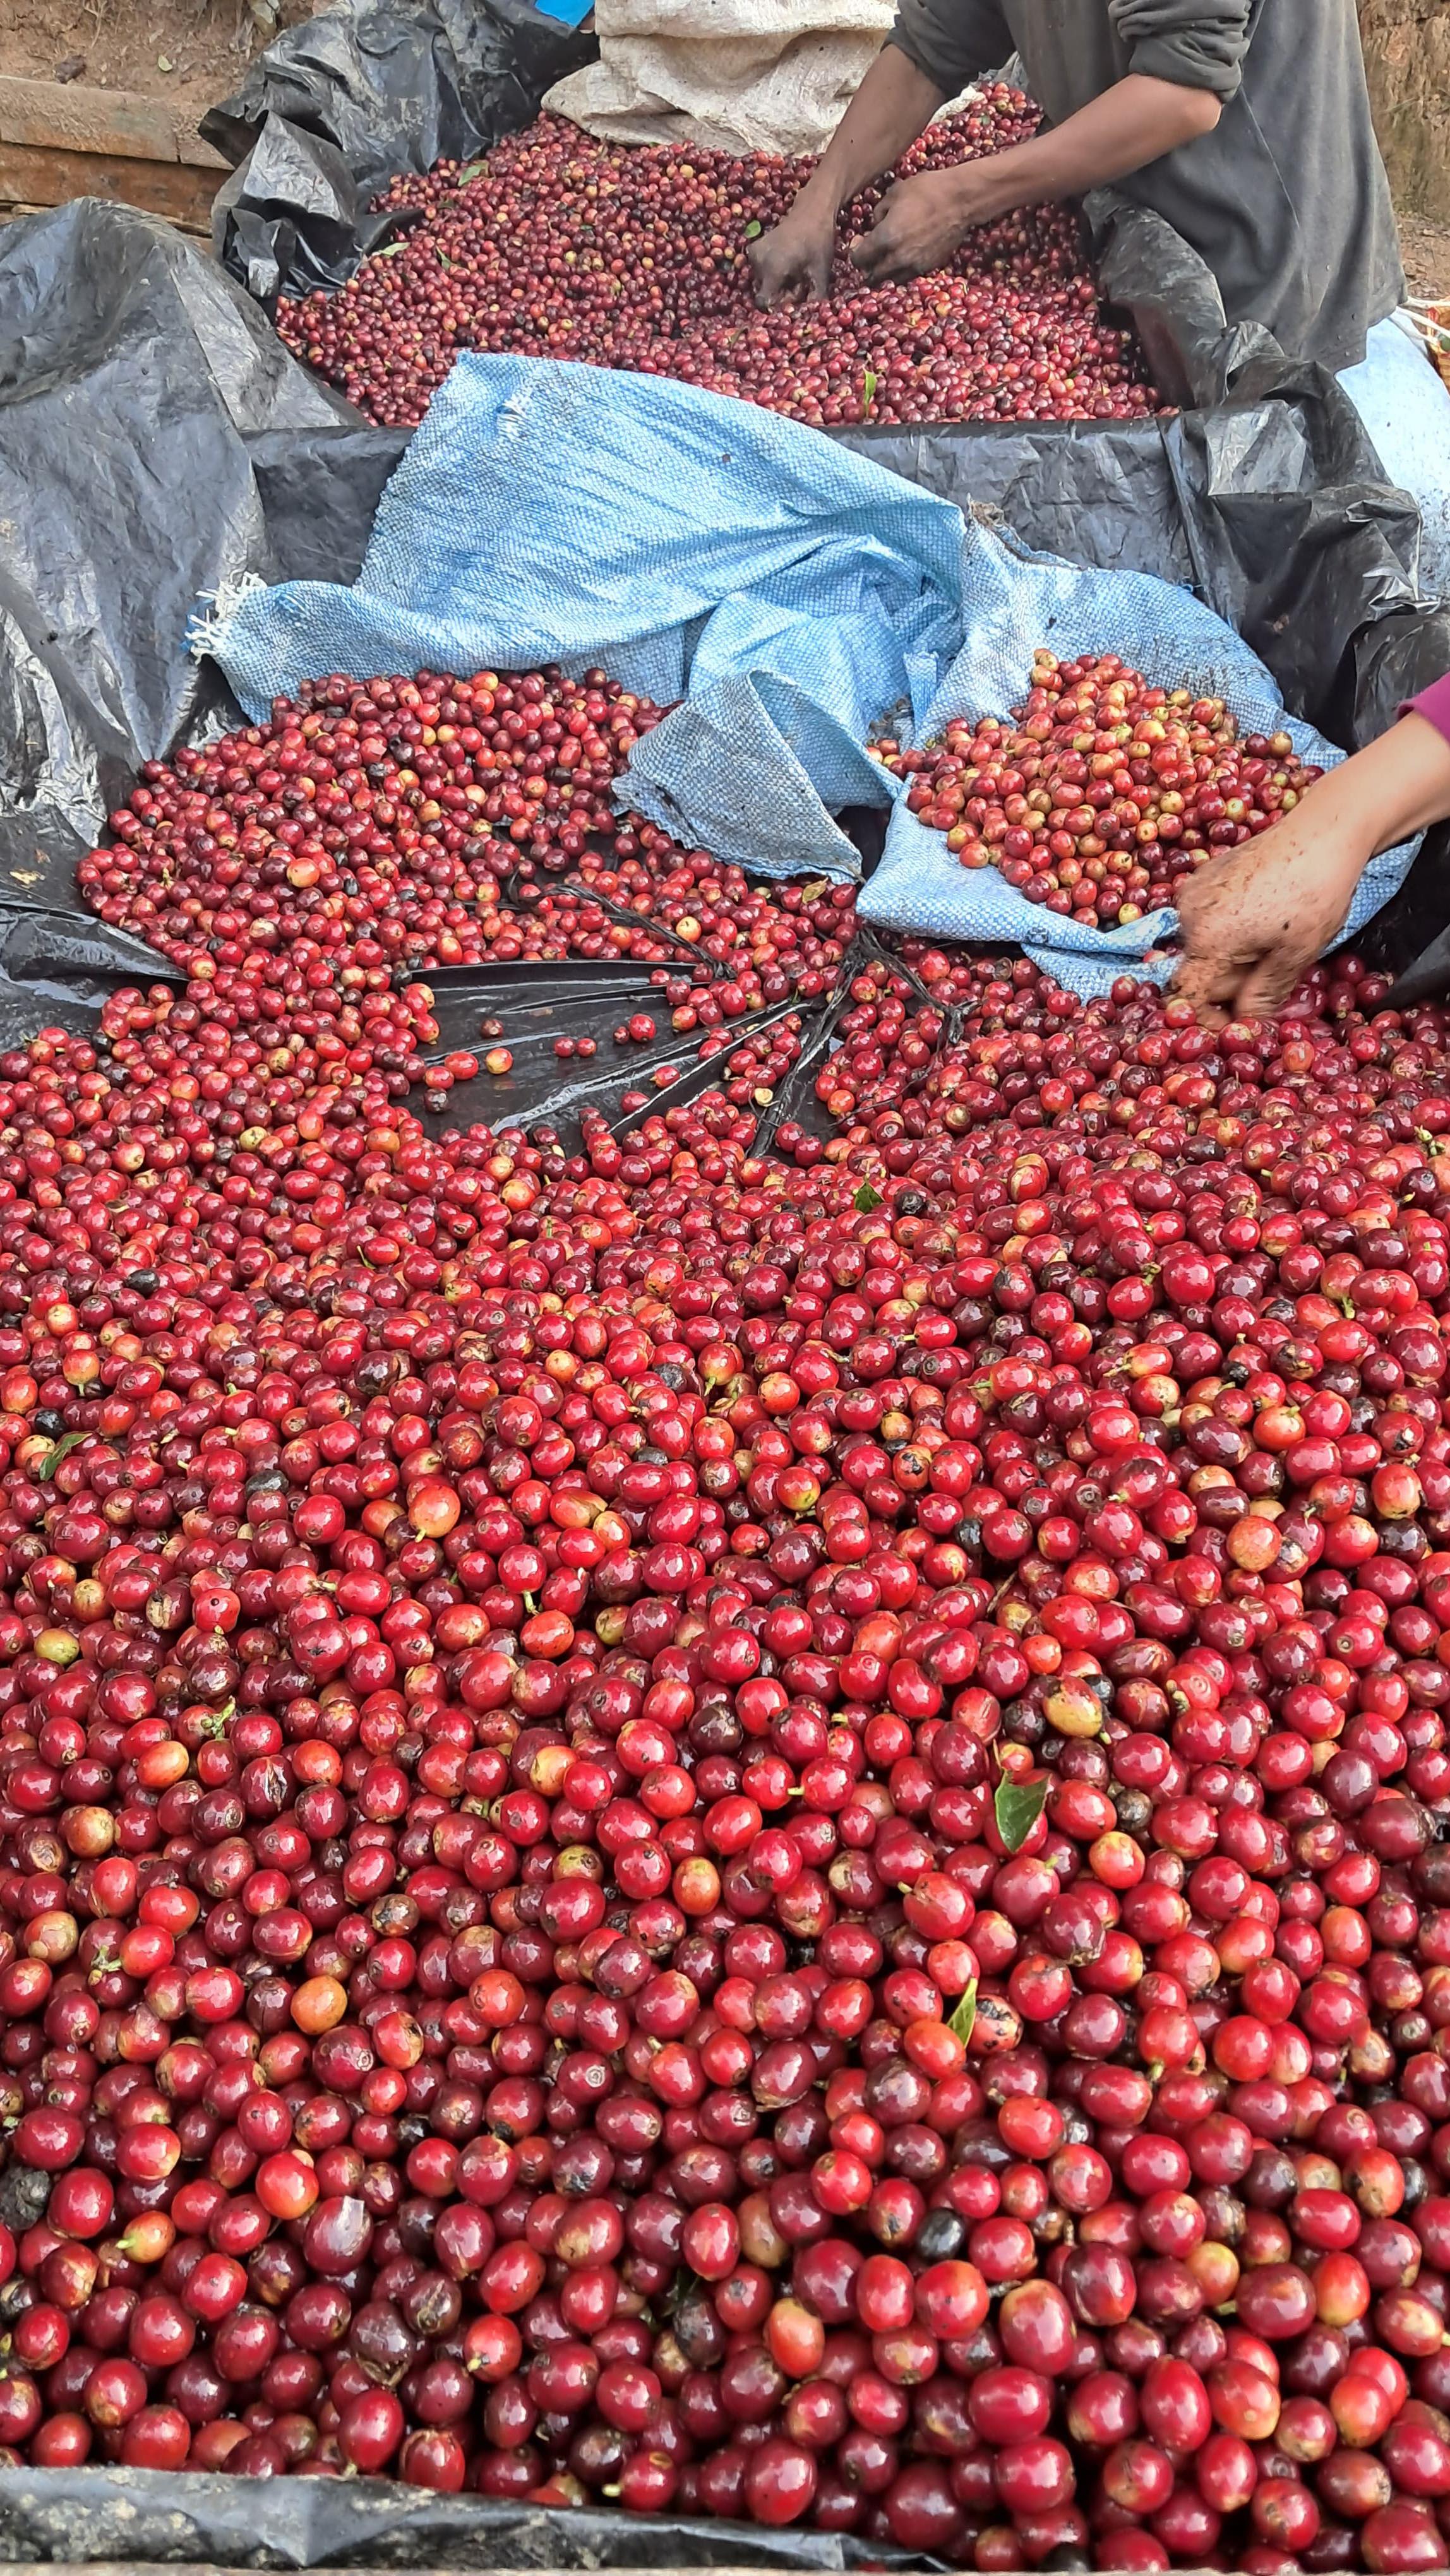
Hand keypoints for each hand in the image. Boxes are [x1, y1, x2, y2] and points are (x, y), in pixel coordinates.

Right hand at [749, 208, 835, 308]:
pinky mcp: (752, 250)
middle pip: (764, 293)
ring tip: (795, 274)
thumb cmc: (818, 242)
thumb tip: (808, 320)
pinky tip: (787, 266)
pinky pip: (761, 273)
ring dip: (778, 285)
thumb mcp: (821, 273)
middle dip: (781, 296)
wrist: (811, 212)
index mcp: (772, 268)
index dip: (777, 308)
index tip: (792, 303)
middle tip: (799, 284)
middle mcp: (757, 262)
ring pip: (763, 284)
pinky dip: (773, 274)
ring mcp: (753, 255)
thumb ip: (815, 300)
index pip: (764, 302)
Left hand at [848, 166, 984, 286]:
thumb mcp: (894, 193)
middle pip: (872, 276)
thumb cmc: (926, 190)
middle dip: (868, 267)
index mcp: (885, 238)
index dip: (855, 253)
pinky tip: (904, 257)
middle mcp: (898, 258)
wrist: (961, 200)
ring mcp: (915, 265)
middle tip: (871, 255)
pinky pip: (908, 276)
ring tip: (886, 259)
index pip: (859, 259)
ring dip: (884, 273)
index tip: (859, 245)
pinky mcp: (929, 267)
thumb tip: (874, 226)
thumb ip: (878, 212)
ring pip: (890, 280)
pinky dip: (902, 271)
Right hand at [1171, 794, 1371, 1027]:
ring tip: (1272, 945)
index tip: (1234, 1025)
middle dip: (1228, 984)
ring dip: (1231, 957)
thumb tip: (1244, 1027)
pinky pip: (1208, 919)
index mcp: (1206, 940)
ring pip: (1204, 946)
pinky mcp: (1204, 875)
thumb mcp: (1295, 957)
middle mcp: (1188, 915)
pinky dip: (1229, 931)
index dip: (1207, 1018)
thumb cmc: (1315, 894)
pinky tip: (1263, 919)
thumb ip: (1262, 997)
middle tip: (1270, 979)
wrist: (1325, 830)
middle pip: (1197, 971)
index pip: (1187, 997)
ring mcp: (1192, 891)